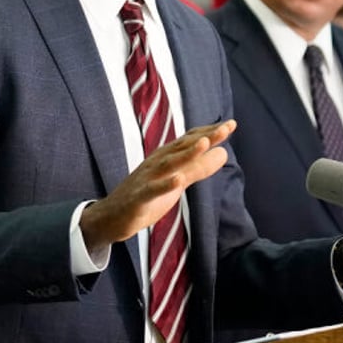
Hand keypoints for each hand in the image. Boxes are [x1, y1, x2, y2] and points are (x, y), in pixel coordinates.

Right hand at [80, 120, 235, 251]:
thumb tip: (224, 153)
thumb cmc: (146, 196)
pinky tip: (178, 180)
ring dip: (186, 153)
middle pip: (183, 147)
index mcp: (165, 157)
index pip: (190, 141)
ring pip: (168, 164)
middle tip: (226, 128)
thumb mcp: (177, 181)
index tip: (232, 125)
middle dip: (205, 137)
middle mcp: (156, 163)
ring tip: (204, 143)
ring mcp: (146, 179)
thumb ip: (198, 168)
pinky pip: (152, 190)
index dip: (210, 133)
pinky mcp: (138, 198)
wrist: (110, 217)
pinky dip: (165, 184)